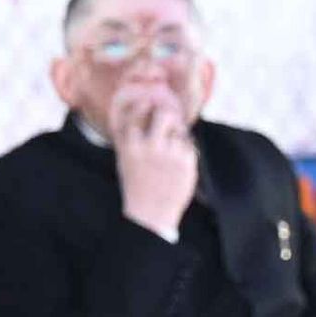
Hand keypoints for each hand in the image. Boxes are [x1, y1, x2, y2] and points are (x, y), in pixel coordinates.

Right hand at [110, 82, 201, 238]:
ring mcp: (170, 155)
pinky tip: (177, 162)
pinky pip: (189, 145)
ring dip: (177, 135)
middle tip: (168, 118)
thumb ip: (130, 137)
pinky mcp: (187, 164)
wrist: (151, 214)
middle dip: (167, 114)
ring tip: (171, 149)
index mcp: (131, 147)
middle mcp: (150, 148)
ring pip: (180, 130)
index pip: (136, 115)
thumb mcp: (125, 160)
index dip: (143, 106)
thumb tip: (140, 108)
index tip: (148, 102)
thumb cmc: (136, 184)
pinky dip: (185, 150)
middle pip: (164, 115)